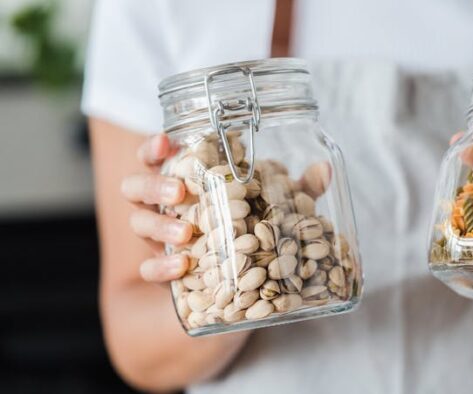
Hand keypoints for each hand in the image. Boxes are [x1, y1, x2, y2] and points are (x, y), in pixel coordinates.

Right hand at [121, 134, 334, 283]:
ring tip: (184, 235)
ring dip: (157, 226)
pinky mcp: (164, 273)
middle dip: (153, 185)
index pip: (156, 156)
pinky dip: (160, 269)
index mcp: (186, 181)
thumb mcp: (274, 208)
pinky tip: (180, 269)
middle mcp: (165, 207)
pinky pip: (148, 270)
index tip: (164, 142)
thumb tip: (325, 170)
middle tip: (179, 192)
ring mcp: (160, 240)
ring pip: (138, 224)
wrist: (229, 286)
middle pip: (136, 186)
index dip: (153, 147)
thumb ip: (298, 190)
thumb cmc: (248, 229)